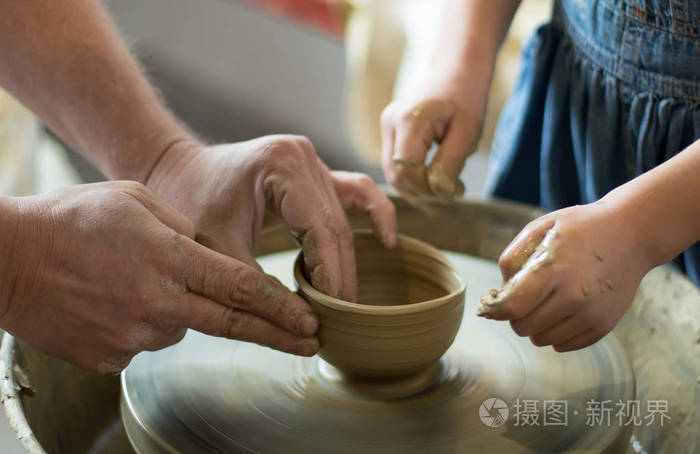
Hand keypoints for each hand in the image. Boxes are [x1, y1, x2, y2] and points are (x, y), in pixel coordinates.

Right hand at [1, 182, 319, 373]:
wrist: (7, 260)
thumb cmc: (71, 219)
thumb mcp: (136, 200)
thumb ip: (182, 228)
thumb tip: (208, 254)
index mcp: (169, 259)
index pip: (241, 287)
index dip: (281, 306)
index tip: (310, 319)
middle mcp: (158, 304)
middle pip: (233, 325)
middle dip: (277, 335)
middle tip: (309, 342)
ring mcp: (133, 335)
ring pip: (182, 329)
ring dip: (180, 310)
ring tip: (140, 282)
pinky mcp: (110, 358)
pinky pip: (145, 341)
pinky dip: (144, 323)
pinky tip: (116, 300)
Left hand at [146, 135, 397, 301]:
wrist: (179, 172)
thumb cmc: (191, 205)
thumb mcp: (218, 250)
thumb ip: (258, 286)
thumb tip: (303, 324)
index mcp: (280, 164)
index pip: (319, 228)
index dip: (330, 273)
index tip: (332, 313)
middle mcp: (303, 156)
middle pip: (336, 224)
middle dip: (341, 273)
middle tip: (342, 317)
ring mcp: (312, 160)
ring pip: (345, 216)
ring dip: (349, 258)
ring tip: (349, 299)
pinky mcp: (315, 170)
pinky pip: (355, 191)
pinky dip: (373, 215)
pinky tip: (387, 241)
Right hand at [380, 76, 484, 204]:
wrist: (458, 69)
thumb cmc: (467, 96)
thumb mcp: (468, 132)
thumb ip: (450, 164)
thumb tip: (439, 193)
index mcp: (409, 121)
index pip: (407, 171)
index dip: (428, 189)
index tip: (456, 189)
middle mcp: (390, 123)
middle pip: (396, 176)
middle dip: (423, 193)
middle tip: (452, 194)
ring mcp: (387, 127)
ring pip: (394, 174)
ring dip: (418, 189)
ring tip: (446, 188)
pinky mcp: (390, 132)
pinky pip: (397, 165)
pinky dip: (414, 178)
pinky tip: (435, 180)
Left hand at [477, 201, 652, 350]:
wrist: (631, 234)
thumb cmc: (579, 228)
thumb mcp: (540, 228)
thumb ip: (512, 258)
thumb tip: (498, 292)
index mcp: (553, 270)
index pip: (511, 308)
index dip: (496, 308)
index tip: (494, 299)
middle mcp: (573, 298)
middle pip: (522, 327)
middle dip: (516, 314)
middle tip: (525, 295)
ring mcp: (590, 315)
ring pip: (541, 339)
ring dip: (536, 324)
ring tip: (546, 299)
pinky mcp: (602, 327)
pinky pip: (562, 345)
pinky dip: (556, 331)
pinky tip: (563, 308)